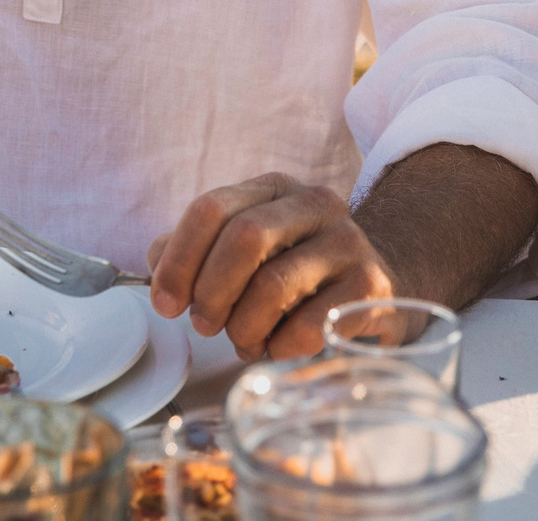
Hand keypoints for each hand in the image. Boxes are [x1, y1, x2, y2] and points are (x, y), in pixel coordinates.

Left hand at [145, 174, 394, 361]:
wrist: (381, 288)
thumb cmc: (299, 272)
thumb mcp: (251, 250)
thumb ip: (198, 251)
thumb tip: (157, 265)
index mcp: (274, 189)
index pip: (211, 208)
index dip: (179, 259)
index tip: (165, 303)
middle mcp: (313, 204)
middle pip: (244, 237)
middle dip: (212, 291)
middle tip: (204, 325)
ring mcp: (347, 242)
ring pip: (274, 285)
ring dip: (245, 326)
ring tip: (245, 341)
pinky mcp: (371, 286)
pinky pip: (310, 324)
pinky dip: (281, 346)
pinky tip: (279, 348)